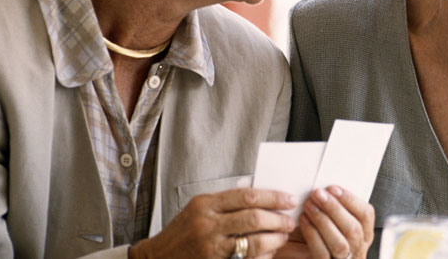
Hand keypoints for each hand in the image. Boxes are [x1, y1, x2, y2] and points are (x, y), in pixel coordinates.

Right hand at [129, 188, 296, 258]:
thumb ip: (226, 203)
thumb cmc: (181, 232)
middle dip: (278, 219)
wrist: (157, 258)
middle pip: (254, 217)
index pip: (247, 195)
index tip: (288, 199)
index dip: (273, 197)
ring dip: (274, 239)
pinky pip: (246, 258)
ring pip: (253, 241)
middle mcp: (207, 223)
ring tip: (283, 236)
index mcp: (205, 203)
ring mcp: (211, 245)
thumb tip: (262, 197)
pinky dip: (262, 255)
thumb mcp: (199, 209)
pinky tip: (270, 251)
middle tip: (290, 220)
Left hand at [299, 186, 373, 258]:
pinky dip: (312, 234)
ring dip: (323, 220)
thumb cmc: (321, 234)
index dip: (350, 200)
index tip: (333, 188)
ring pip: (339, 243)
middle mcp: (358, 249)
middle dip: (334, 208)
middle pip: (353, 229)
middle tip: (317, 194)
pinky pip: (322, 252)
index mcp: (364, 234)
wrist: (302, 253)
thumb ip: (337, 208)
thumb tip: (327, 188)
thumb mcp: (337, 220)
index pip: (366, 214)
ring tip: (309, 205)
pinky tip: (303, 220)